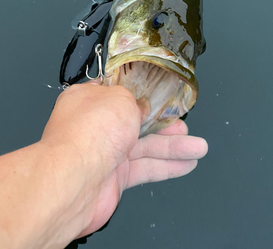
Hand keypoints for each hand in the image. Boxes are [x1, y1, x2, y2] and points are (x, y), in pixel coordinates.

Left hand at [41, 83, 207, 239]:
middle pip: (137, 121)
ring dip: (174, 147)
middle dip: (164, 124)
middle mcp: (96, 125)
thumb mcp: (120, 98)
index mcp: (89, 99)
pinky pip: (145, 168)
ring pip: (145, 147)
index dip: (142, 94)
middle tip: (183, 125)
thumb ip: (135, 100)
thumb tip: (141, 106)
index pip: (118, 93)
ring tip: (198, 147)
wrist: (74, 180)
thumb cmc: (88, 132)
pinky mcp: (114, 177)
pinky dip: (166, 166)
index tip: (161, 96)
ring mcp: (104, 152)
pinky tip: (185, 164)